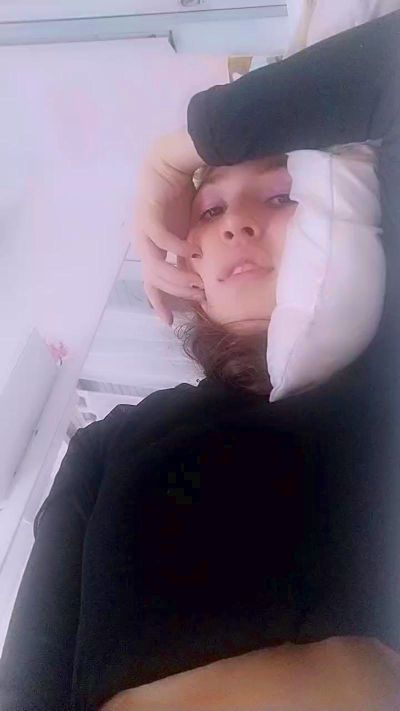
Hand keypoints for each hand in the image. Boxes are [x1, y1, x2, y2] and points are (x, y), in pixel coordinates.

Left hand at [134, 129, 205, 325]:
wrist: (170, 162)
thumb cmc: (180, 195)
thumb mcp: (188, 231)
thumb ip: (189, 252)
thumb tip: (200, 273)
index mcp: (151, 249)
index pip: (152, 283)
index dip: (159, 303)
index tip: (170, 322)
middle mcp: (143, 244)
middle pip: (155, 279)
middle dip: (177, 292)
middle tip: (199, 297)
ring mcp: (143, 231)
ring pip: (155, 265)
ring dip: (177, 277)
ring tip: (198, 281)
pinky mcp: (148, 215)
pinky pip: (160, 239)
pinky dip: (176, 249)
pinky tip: (193, 253)